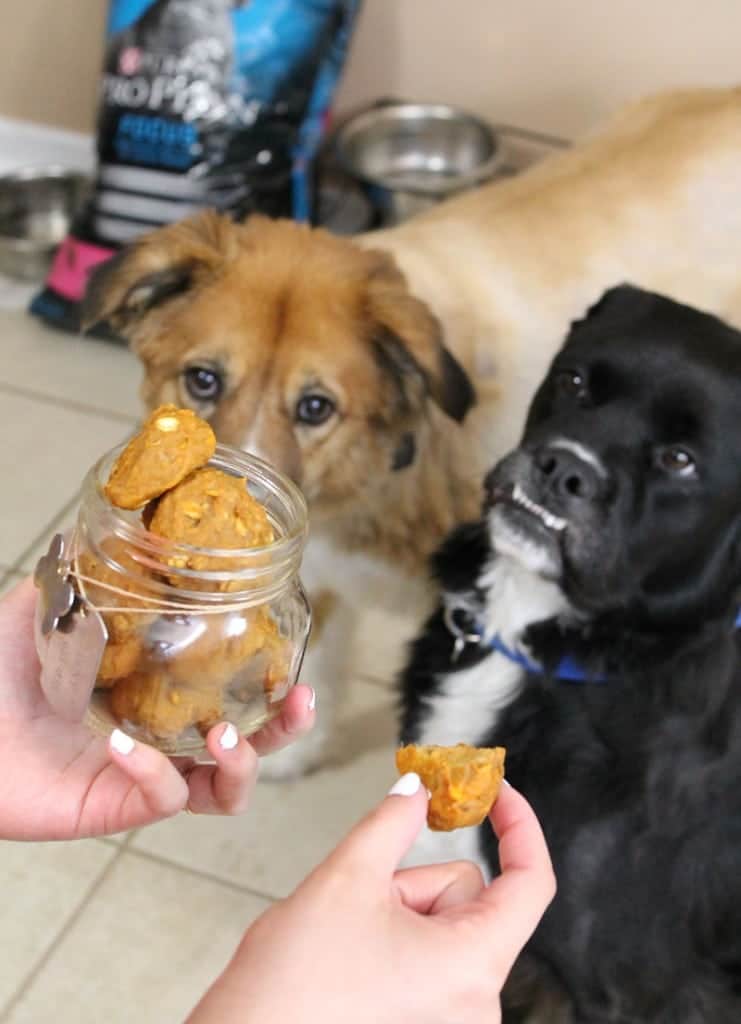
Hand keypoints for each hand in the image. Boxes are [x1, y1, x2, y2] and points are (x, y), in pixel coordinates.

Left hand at [0, 577, 315, 839]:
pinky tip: (124, 743)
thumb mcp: (44, 608)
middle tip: (298, 702)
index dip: (271, 691)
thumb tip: (113, 528)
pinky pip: (158, 800)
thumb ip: (81, 575)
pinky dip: (154, 771)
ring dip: (240, 764)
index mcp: (154, 701)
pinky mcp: (111, 809)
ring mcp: (138, 780)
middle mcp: (157, 744)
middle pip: (244, 754)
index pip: (230, 702)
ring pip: (221, 793)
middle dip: (282, 732)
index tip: (295, 669)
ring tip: (225, 733)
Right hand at [189, 774, 554, 1023]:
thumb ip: (394, 821)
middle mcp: (477, 1007)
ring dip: (401, 913)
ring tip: (347, 938)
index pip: (532, 883)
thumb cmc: (292, 984)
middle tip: (363, 899)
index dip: (519, 826)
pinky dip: (399, 942)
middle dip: (417, 881)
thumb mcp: (347, 877)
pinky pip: (432, 961)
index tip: (493, 791)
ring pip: (444, 927)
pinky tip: (353, 961)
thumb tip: (419, 788)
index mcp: (473, 967)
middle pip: (468, 899)